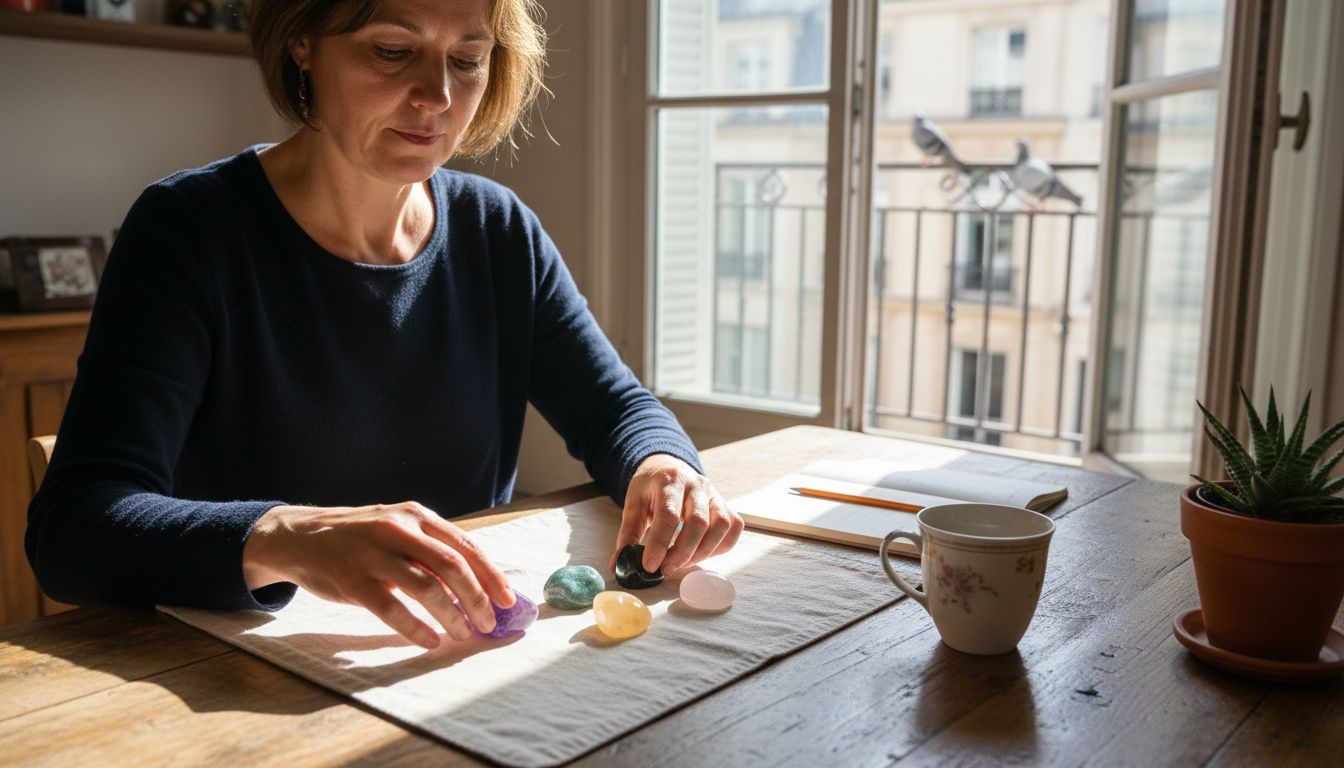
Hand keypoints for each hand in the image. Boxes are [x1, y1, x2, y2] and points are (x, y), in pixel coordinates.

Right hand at [242, 502, 514, 649]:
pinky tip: (431, 640)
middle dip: (477, 598)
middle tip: (489, 622)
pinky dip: (416, 628)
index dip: (490, 575)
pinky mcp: (353, 581)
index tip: (508, 600)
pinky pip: (392, 609)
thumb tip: (475, 584)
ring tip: (463, 633)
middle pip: (452, 566)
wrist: (299, 536)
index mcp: (416, 515)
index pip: (465, 546)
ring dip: (451, 615)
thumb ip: (430, 549)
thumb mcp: (397, 528)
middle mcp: (398, 530)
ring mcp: (374, 554)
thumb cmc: (359, 537)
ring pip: (426, 587)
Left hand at [611, 454, 742, 575]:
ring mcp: (714, 494)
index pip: (668, 514)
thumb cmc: (650, 488)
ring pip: (721, 525)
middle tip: (665, 570)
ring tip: (682, 563)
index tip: (649, 566)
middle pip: (698, 522)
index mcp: (669, 480)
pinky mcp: (726, 504)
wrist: (668, 467)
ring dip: (702, 552)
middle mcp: (696, 484)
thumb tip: (619, 564)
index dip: (660, 543)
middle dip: (682, 553)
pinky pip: (734, 527)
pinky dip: (721, 546)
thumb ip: (628, 533)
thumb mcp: (634, 504)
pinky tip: (701, 553)